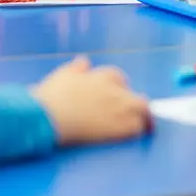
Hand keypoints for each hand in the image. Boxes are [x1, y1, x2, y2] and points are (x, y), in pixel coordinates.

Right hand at [32, 56, 150, 144]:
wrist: (50, 116)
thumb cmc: (52, 96)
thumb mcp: (63, 75)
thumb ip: (77, 68)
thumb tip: (84, 61)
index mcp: (101, 77)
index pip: (118, 78)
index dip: (118, 88)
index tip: (115, 95)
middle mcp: (114, 90)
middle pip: (134, 95)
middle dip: (136, 102)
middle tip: (134, 112)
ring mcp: (119, 108)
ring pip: (142, 110)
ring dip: (143, 116)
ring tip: (145, 124)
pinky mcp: (120, 127)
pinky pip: (138, 127)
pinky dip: (139, 129)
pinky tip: (138, 134)